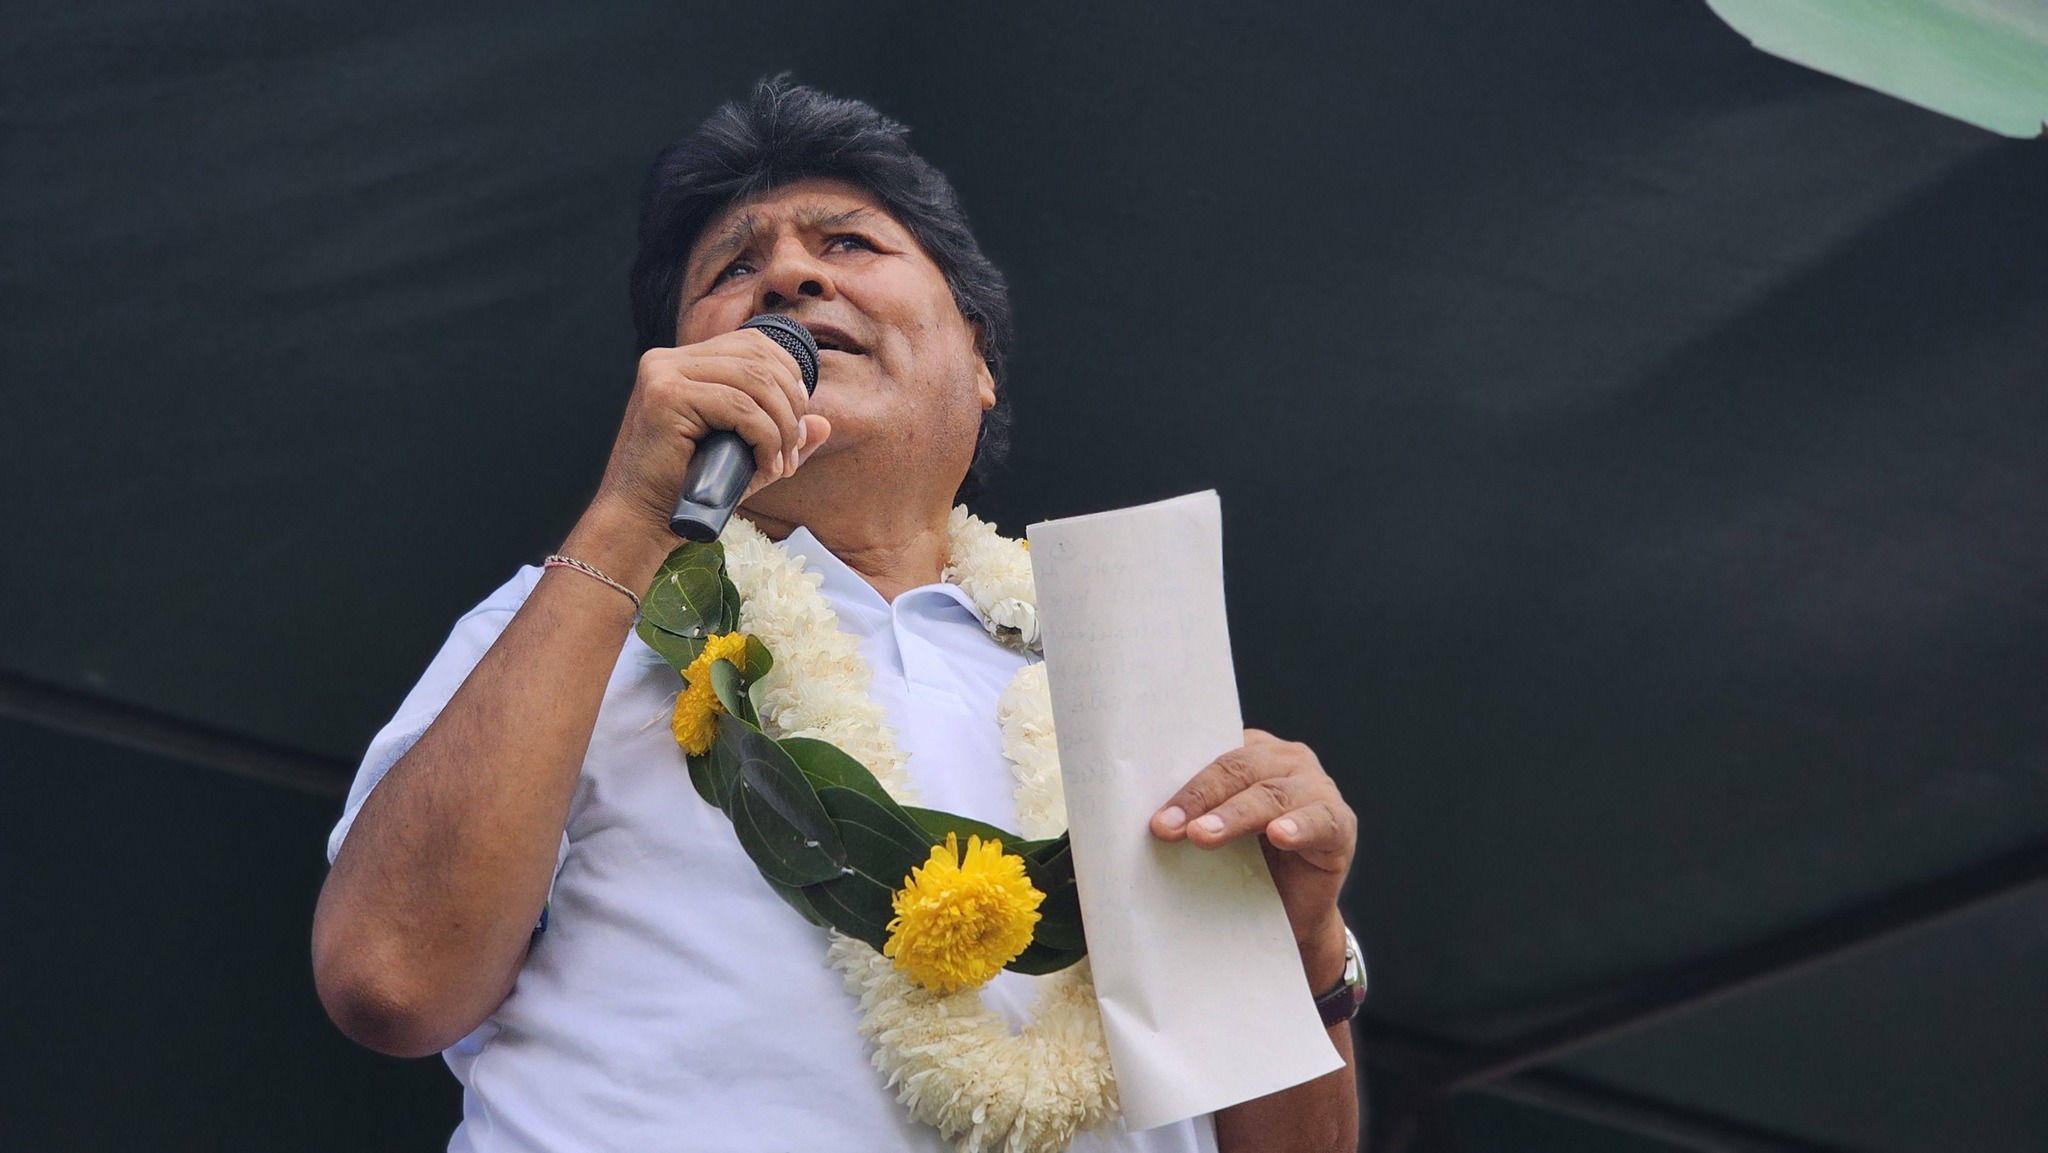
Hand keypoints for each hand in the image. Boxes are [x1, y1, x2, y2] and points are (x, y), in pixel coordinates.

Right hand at [573, 328, 833, 574]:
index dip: (789, 377)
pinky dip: (765, 437)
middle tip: (792, 450)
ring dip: (782, 424)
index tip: (798, 422)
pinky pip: (739, 406)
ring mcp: (664, 374)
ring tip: (781, 462)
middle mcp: (669, 360)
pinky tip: (767, 465)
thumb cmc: (686, 493)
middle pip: (759, 357)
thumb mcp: (745, 459)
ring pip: (754, 380)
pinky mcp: (665, 397)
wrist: (639, 523)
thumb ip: (782, 437)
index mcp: (683, 363)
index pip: (753, 344)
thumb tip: (824, 423)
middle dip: (791, 404)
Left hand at [1150, 730, 1356, 983]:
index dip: (1175, 772)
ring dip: (1234, 815)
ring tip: (1204, 836)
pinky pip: (1319, 820)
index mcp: (1246, 751)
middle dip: (1198, 797)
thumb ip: (1181, 815)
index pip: (1207, 748)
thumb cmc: (1238, 866)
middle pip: (1237, 768)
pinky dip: (1298, 827)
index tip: (1143, 796)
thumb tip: (1122, 821)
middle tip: (1165, 826)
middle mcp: (1282, 760)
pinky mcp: (1338, 823)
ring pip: (1270, 794)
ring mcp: (1315, 787)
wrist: (1285, 916)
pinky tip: (1280, 836)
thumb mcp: (1205, 834)